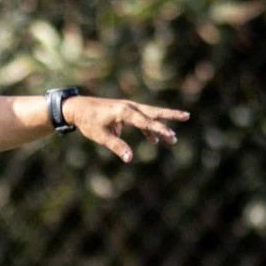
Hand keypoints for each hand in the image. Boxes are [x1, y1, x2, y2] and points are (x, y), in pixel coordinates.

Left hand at [62, 96, 189, 162]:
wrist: (78, 108)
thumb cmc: (88, 122)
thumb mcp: (101, 136)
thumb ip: (117, 146)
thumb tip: (130, 159)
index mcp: (124, 112)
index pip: (146, 122)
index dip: (159, 129)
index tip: (170, 136)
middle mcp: (129, 107)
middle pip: (154, 112)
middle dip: (170, 116)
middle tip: (187, 116)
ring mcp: (128, 108)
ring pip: (150, 114)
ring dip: (161, 124)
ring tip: (172, 137)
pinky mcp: (125, 111)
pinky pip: (141, 119)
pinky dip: (148, 128)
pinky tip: (154, 140)